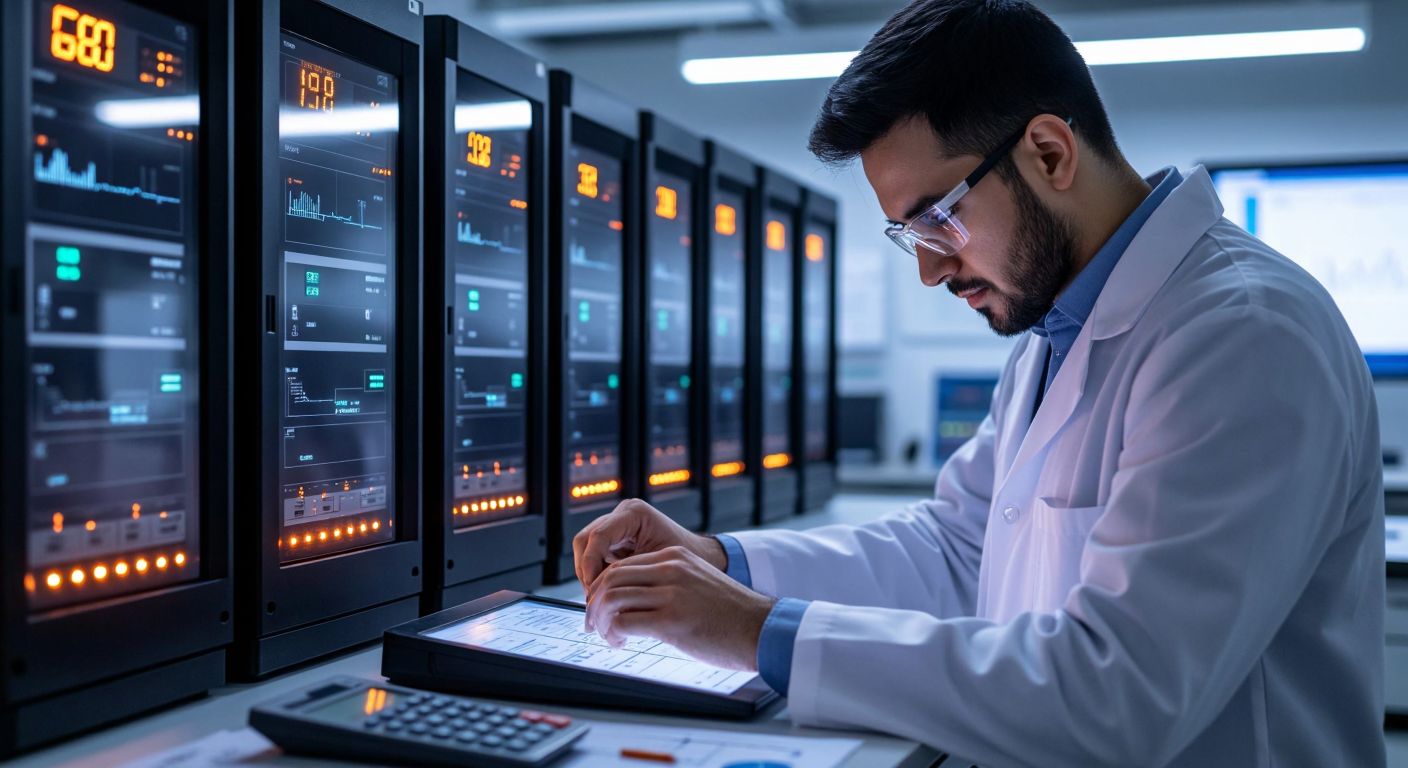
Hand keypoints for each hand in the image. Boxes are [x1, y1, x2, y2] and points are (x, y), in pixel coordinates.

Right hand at [573, 498, 726, 592]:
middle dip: (585, 571)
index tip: (594, 591)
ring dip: (588, 576)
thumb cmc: (687, 562)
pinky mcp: (615, 541)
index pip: (598, 537)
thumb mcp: (656, 568)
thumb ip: (627, 576)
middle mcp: (621, 515)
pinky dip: (596, 576)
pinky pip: (595, 557)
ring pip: (585, 550)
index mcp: (634, 513)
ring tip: (599, 601)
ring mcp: (616, 527)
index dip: (590, 565)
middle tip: (592, 600)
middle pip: (585, 541)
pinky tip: (606, 595)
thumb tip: (598, 597)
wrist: (702, 560)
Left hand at [584, 545, 775, 670]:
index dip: (602, 587)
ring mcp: (671, 594)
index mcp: (674, 558)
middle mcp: (670, 569)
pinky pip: (624, 622)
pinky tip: (620, 643)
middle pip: (611, 579)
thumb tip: (636, 604)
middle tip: (592, 623)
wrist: (761, 628)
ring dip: (601, 621)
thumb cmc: (731, 614)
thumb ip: (668, 585)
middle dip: (594, 603)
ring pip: (612, 599)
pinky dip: (613, 634)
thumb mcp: (697, 584)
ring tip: (607, 636)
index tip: (599, 607)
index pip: (622, 566)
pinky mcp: (672, 620)